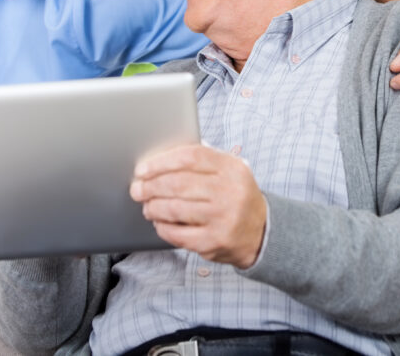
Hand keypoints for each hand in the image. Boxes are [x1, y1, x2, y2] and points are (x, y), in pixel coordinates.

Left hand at [130, 144, 266, 268]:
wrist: (261, 232)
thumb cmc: (235, 196)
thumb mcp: (229, 171)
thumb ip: (202, 159)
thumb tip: (160, 157)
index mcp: (232, 168)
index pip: (190, 157)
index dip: (161, 162)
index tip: (143, 169)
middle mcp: (230, 192)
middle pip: (178, 184)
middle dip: (150, 186)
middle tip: (138, 189)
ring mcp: (223, 219)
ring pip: (174, 209)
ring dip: (153, 207)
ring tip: (148, 206)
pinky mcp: (214, 242)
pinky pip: (177, 234)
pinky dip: (162, 227)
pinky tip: (159, 222)